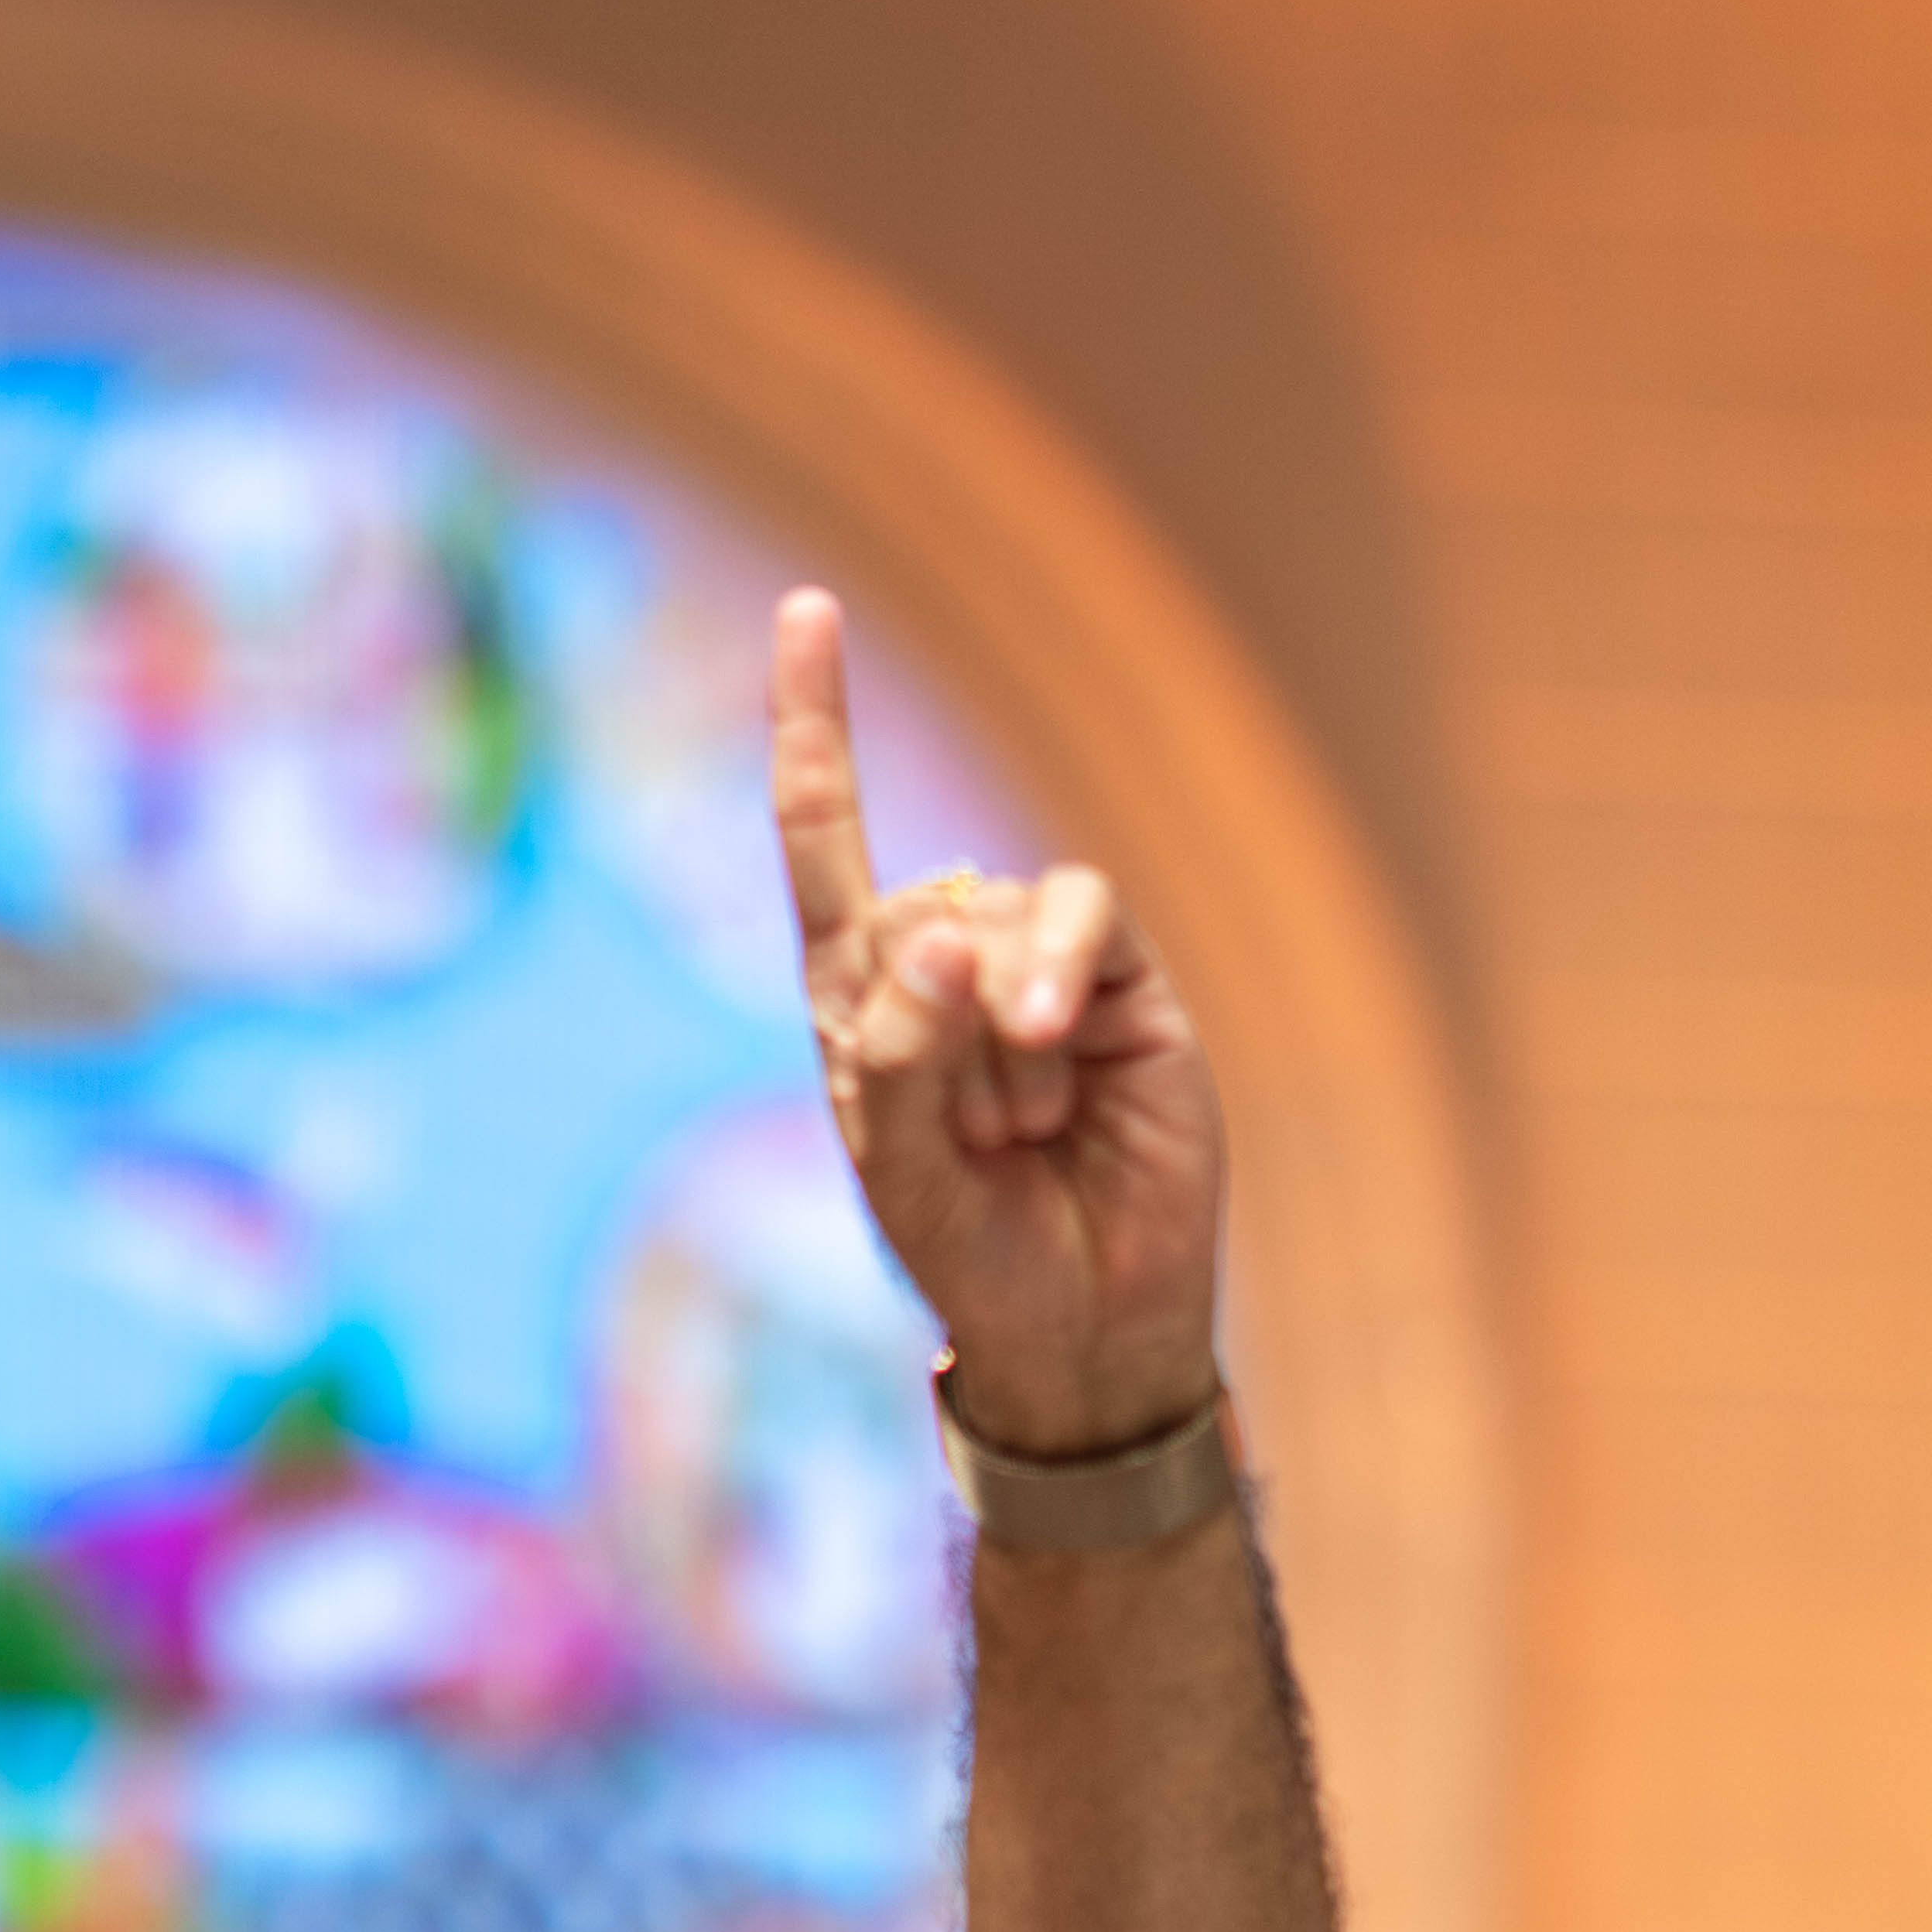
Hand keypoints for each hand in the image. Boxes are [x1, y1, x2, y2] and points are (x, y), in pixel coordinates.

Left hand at [771, 586, 1227, 1462]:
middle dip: (933, 1023)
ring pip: (996, 917)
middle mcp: (946, 963)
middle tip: (974, 1139)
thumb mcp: (905, 1171)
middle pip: (914, 904)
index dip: (819, 727)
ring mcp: (1038, 965)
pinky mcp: (1122, 977)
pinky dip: (1055, 966)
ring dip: (1000, 1034)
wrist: (1088, 1320)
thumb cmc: (977, 1250)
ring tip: (1026, 1127)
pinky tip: (1059, 1038)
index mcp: (862, 998)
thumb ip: (899, 1056)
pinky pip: (1079, 911)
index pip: (826, 838)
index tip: (809, 610)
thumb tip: (943, 932)